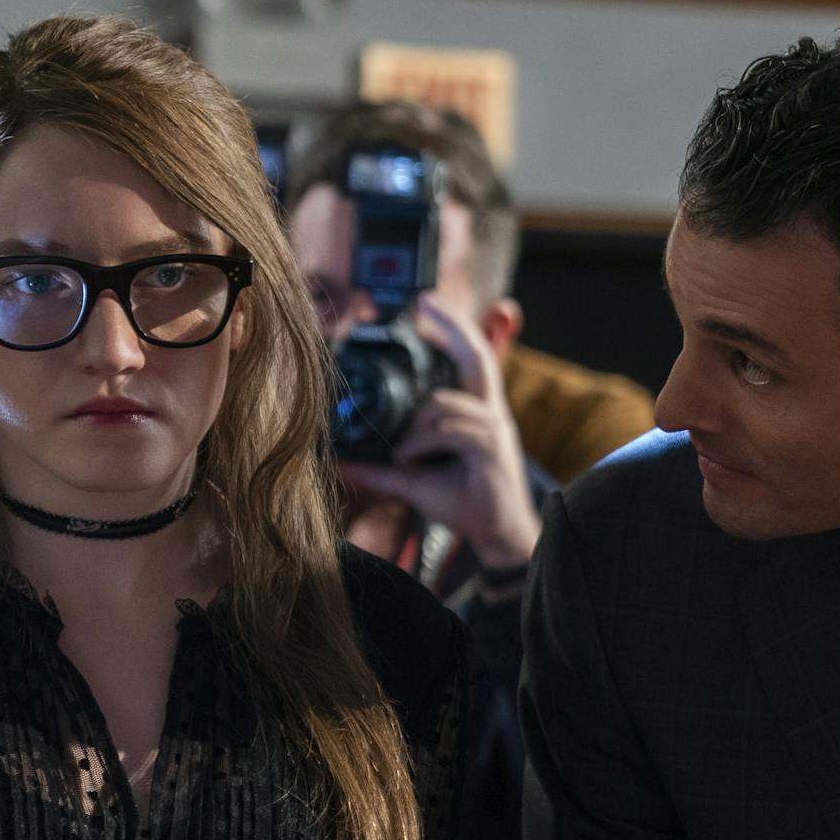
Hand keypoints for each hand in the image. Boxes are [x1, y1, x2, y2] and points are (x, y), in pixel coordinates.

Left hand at [339, 296, 539, 569]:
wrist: (498, 538)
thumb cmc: (465, 505)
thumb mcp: (413, 482)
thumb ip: (380, 468)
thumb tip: (342, 461)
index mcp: (477, 414)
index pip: (471, 359)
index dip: (454, 330)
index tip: (427, 305)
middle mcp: (489, 414)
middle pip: (476, 358)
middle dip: (453, 325)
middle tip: (424, 300)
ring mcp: (494, 430)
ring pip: (443, 405)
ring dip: (415, 429)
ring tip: (402, 457)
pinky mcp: (491, 449)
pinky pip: (447, 430)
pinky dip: (420, 443)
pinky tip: (409, 460)